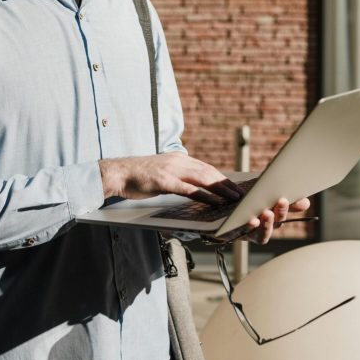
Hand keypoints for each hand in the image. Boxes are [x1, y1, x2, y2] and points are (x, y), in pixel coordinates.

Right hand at [99, 152, 244, 202]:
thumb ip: (176, 174)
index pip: (205, 167)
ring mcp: (171, 170)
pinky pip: (189, 189)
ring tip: (234, 199)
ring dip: (221, 189)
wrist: (118, 173)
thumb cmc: (138, 176)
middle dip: (226, 184)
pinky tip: (214, 201)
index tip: (234, 186)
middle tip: (241, 195)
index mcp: (178, 158)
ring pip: (203, 179)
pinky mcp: (164, 182)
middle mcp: (177, 161)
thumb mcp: (161, 171)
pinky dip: (204, 195)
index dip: (221, 177)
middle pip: (208, 172)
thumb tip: (190, 183)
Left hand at [213, 197, 312, 245]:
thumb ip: (273, 194)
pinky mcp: (233, 235)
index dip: (296, 207)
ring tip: (267, 213)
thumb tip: (304, 201)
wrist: (209, 213)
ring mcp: (249, 234)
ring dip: (267, 224)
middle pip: (276, 223)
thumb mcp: (256, 192)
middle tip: (281, 201)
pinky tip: (251, 220)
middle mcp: (262, 227)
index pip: (287, 212)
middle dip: (280, 212)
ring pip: (262, 234)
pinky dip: (248, 228)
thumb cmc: (237, 200)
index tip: (303, 201)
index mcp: (269, 215)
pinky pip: (242, 235)